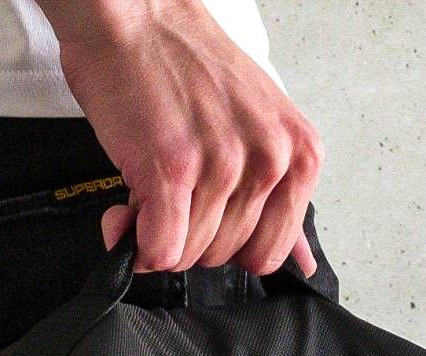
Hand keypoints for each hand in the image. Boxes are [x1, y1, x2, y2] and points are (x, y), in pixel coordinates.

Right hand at [43, 0, 323, 273]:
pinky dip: (132, 242)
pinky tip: (125, 213)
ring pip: (186, 256)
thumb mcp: (258, 130)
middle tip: (171, 190)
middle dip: (188, 236)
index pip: (268, 253)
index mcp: (299, 155)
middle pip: (223, 257)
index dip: (225, 243)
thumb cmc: (184, 68)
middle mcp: (270, 160)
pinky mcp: (173, 168)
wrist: (134, 18)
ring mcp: (223, 164)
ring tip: (148, 185)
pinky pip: (158, 249)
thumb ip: (280, 199)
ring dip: (155, 235)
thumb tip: (300, 261)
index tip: (204, 213)